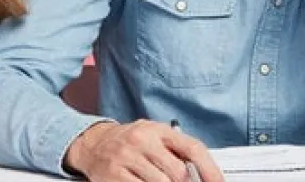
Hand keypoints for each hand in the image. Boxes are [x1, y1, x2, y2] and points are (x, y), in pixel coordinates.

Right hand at [64, 121, 223, 181]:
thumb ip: (175, 150)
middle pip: (178, 171)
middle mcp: (142, 140)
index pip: (193, 148)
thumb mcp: (154, 136)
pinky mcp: (114, 174)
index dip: (210, 170)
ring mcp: (127, 157)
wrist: (93, 143)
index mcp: (158, 129)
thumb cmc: (129, 142)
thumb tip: (201, 172)